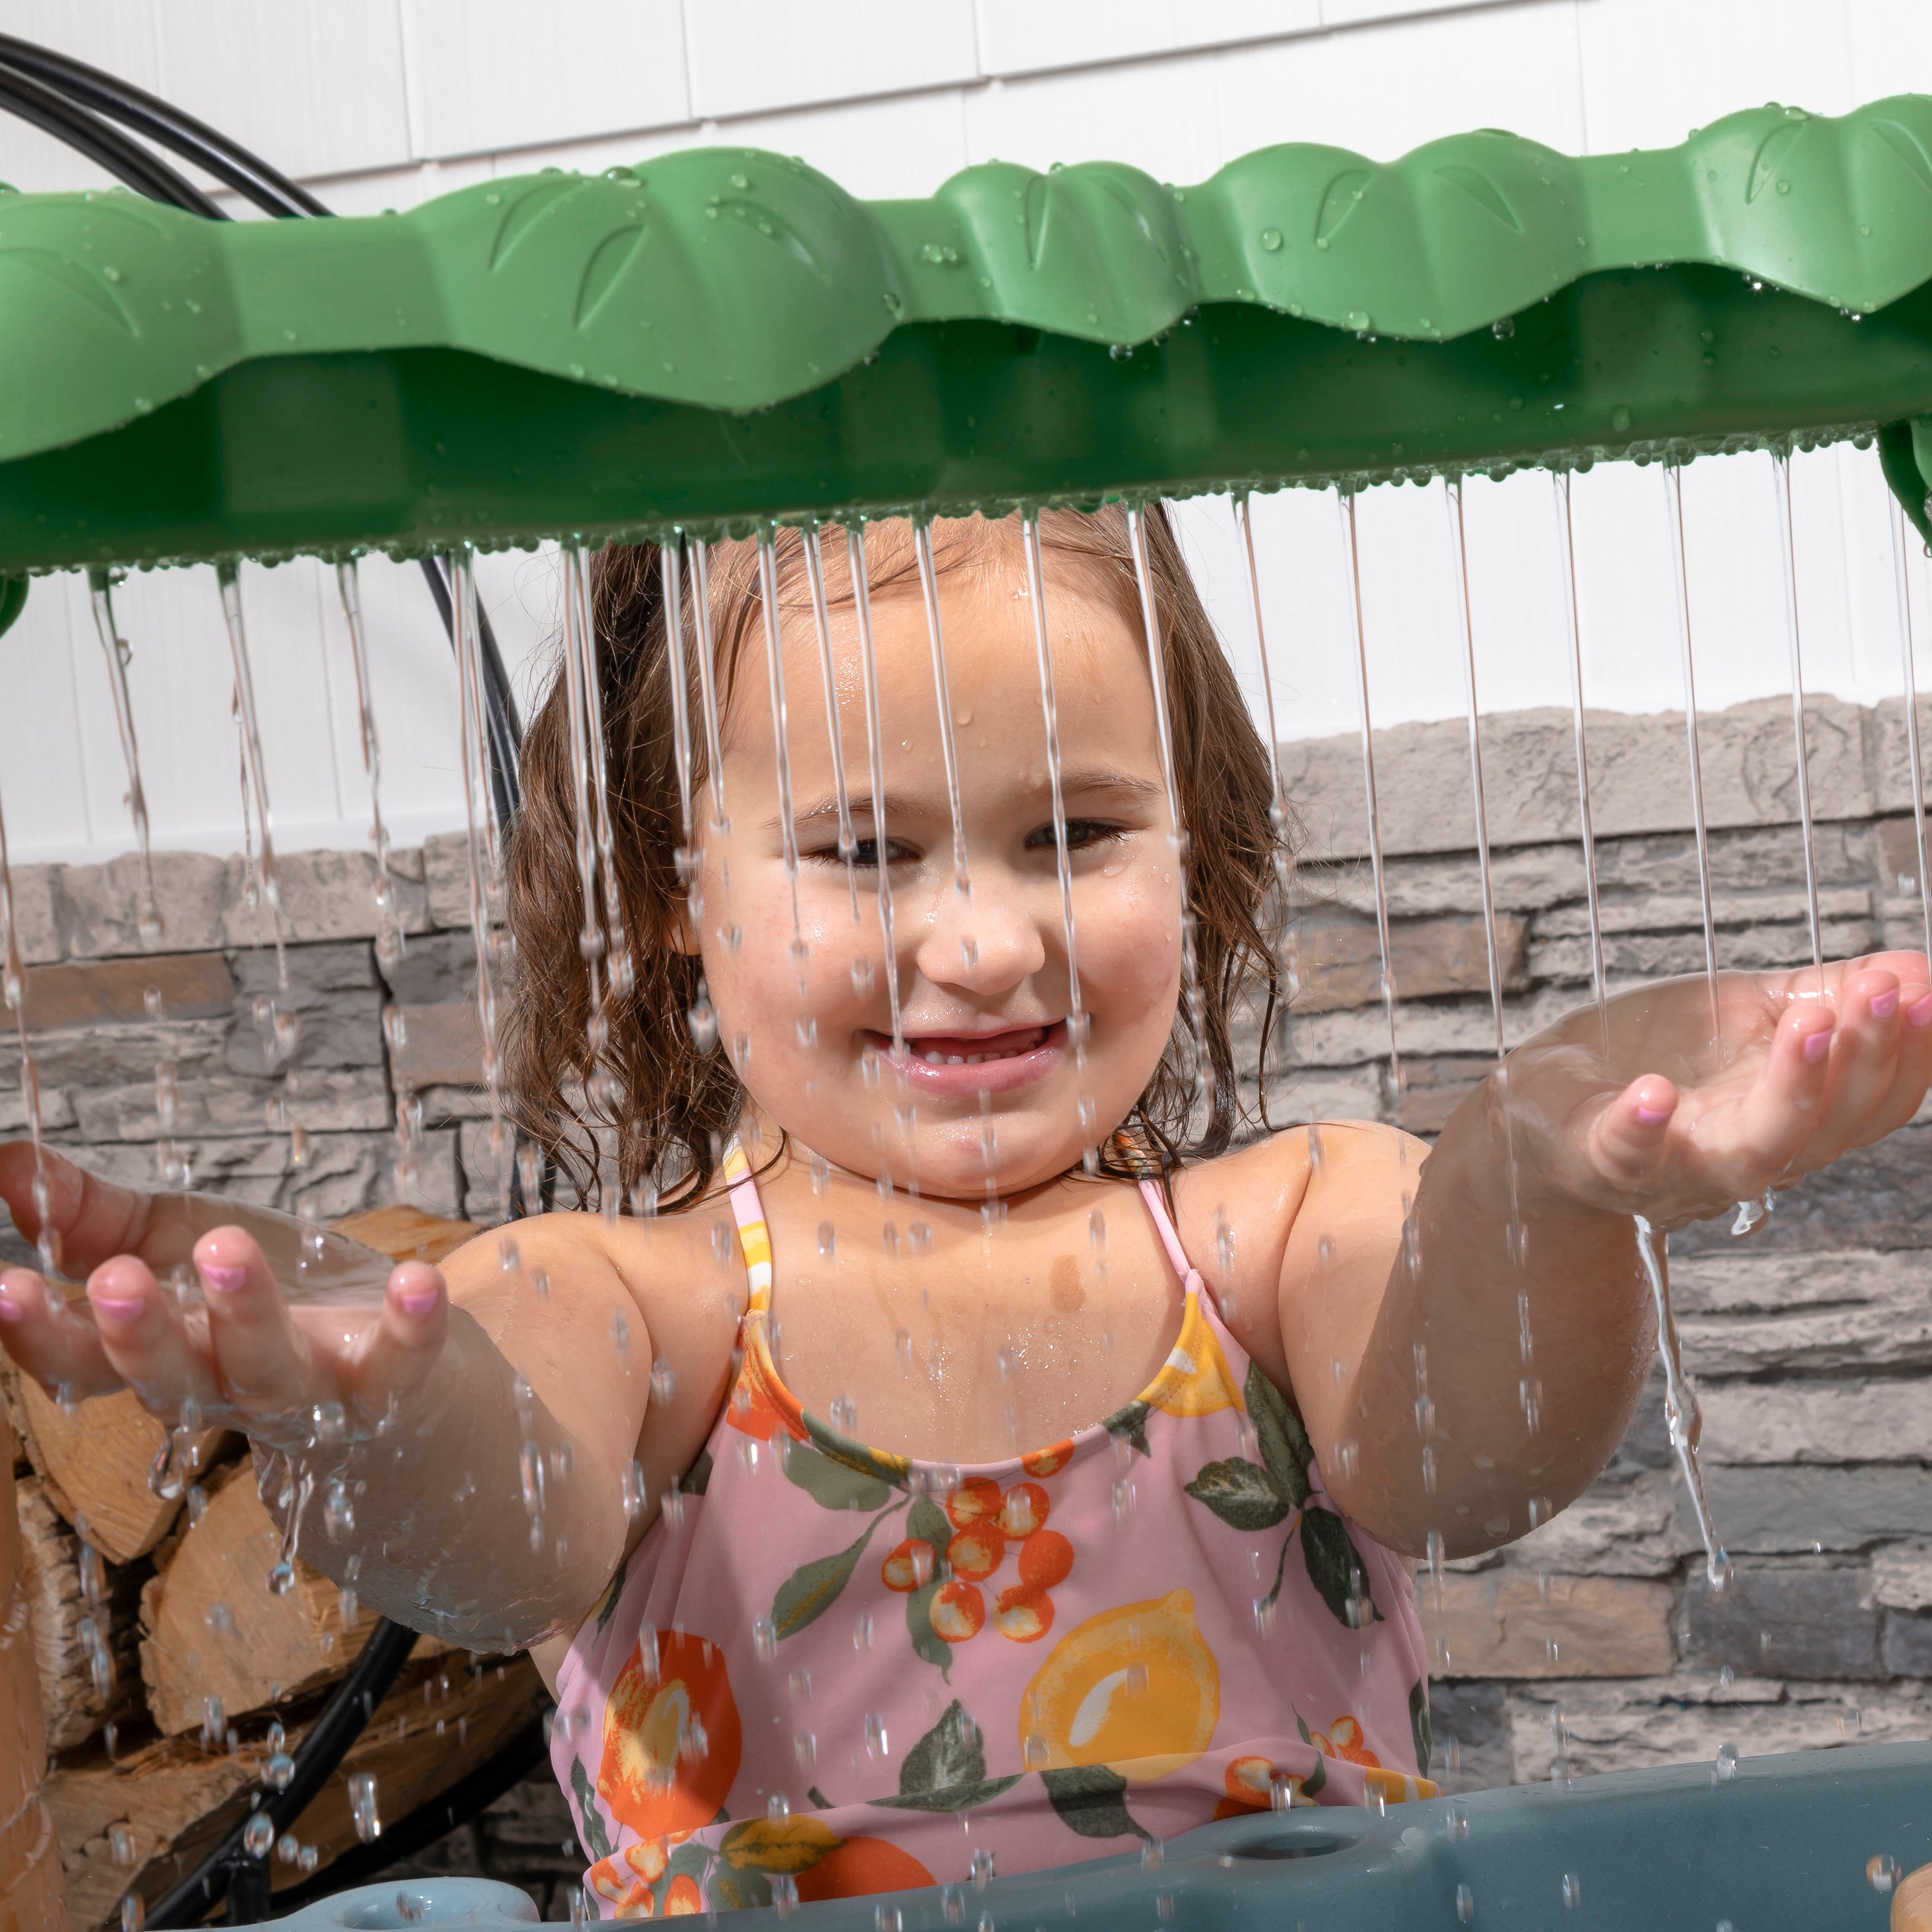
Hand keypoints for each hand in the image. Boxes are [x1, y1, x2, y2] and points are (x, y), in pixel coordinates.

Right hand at [0, 1144, 448, 1450]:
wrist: (370, 1370)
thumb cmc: (250, 1296)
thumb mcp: (162, 1245)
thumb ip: (84, 1214)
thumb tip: (2, 1159)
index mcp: (154, 1354)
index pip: (77, 1356)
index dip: (36, 1331)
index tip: (2, 1287)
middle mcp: (219, 1384)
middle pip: (167, 1374)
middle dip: (137, 1331)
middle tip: (115, 1281)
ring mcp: (303, 1391)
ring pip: (265, 1367)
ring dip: (246, 1313)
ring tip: (227, 1252)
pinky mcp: (381, 1385)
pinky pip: (396, 1365)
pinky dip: (409, 1327)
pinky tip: (415, 1282)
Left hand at [1502, 953, 1931, 1232]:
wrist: (1544, 1110)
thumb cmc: (1656, 1060)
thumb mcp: (1745, 1016)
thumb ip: (1824, 996)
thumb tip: (1918, 969)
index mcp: (1789, 1119)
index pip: (1871, 1103)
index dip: (1910, 1051)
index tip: (1922, 987)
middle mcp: (1744, 1155)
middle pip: (1827, 1127)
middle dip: (1864, 1058)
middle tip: (1884, 990)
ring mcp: (1674, 1165)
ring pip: (1753, 1151)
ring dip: (1790, 1091)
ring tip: (1811, 1025)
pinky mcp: (1600, 1159)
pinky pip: (1627, 1157)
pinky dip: (1642, 1129)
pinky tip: (1655, 1092)